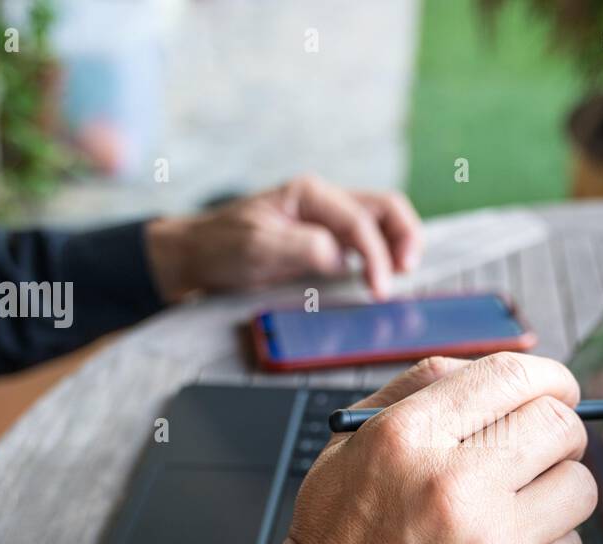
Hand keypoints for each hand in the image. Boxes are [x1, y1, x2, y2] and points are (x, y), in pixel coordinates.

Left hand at [144, 175, 421, 300]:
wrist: (195, 255)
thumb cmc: (221, 247)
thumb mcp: (257, 247)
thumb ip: (303, 246)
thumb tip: (340, 257)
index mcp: (310, 193)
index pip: (359, 221)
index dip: (375, 256)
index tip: (378, 291)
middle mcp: (324, 200)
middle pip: (384, 208)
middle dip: (404, 236)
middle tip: (407, 271)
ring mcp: (326, 219)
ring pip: (380, 222)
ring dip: (398, 244)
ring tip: (400, 274)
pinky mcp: (324, 240)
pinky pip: (365, 241)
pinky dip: (382, 255)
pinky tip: (381, 276)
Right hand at [251, 353, 597, 543]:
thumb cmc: (339, 540)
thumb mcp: (353, 443)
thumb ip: (424, 390)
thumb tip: (510, 376)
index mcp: (408, 437)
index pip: (514, 377)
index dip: (550, 378)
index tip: (557, 390)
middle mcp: (452, 486)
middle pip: (561, 426)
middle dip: (559, 435)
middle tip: (539, 454)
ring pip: (579, 487)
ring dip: (555, 494)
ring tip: (511, 514)